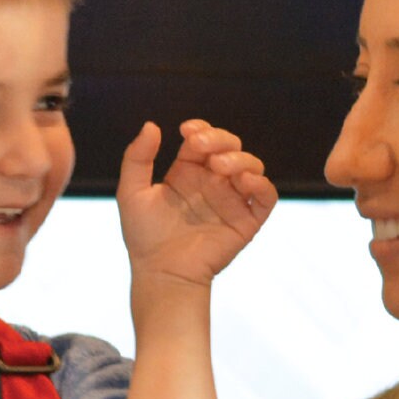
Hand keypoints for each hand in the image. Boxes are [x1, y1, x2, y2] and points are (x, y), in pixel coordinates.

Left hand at [116, 120, 275, 289]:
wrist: (160, 274)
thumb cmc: (144, 237)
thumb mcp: (131, 192)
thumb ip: (137, 158)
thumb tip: (152, 125)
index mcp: (188, 172)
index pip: (203, 139)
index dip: (200, 129)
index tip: (186, 131)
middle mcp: (213, 183)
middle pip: (230, 147)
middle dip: (220, 139)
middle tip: (200, 146)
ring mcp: (232, 201)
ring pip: (251, 166)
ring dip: (240, 158)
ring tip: (219, 166)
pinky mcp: (247, 222)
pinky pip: (266, 197)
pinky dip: (262, 185)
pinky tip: (244, 181)